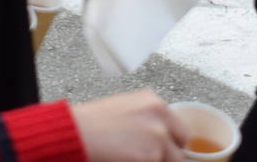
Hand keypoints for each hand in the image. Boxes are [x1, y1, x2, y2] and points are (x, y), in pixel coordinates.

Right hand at [72, 90, 189, 161]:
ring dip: (157, 160)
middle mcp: (161, 115)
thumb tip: (159, 134)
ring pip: (172, 159)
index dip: (170, 140)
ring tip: (133, 156)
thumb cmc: (91, 123)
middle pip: (181, 142)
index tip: (163, 148)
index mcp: (154, 101)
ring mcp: (159, 136)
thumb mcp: (124, 108)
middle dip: (169, 153)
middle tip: (148, 155)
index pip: (178, 126)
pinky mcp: (152, 156)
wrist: (76, 132)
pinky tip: (128, 159)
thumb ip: (147, 118)